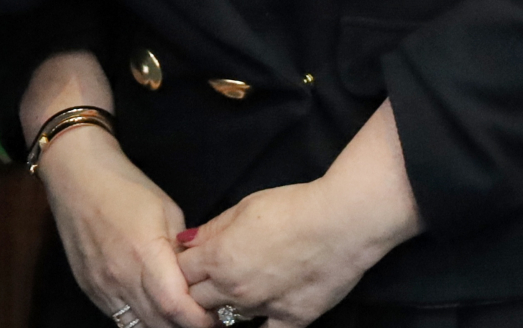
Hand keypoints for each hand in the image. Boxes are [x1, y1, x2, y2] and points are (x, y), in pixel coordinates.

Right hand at [38, 125, 215, 327]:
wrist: (74, 174)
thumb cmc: (124, 186)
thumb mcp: (167, 210)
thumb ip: (182, 250)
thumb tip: (195, 277)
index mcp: (144, 255)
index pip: (176, 308)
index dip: (200, 320)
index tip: (216, 315)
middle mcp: (120, 278)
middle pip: (159, 324)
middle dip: (185, 325)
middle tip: (203, 317)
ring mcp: (101, 286)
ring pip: (138, 325)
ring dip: (161, 324)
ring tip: (177, 314)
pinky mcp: (88, 287)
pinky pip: (118, 316)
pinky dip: (139, 317)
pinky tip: (150, 306)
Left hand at [176, 103, 420, 327]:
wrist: (340, 224)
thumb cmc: (291, 207)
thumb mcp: (243, 208)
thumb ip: (212, 229)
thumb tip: (186, 240)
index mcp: (218, 257)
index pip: (182, 270)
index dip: (185, 263)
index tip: (194, 257)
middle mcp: (235, 288)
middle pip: (198, 298)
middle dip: (200, 287)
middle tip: (212, 275)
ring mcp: (263, 308)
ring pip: (228, 317)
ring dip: (228, 305)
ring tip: (240, 289)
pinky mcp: (292, 320)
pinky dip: (260, 324)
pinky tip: (262, 313)